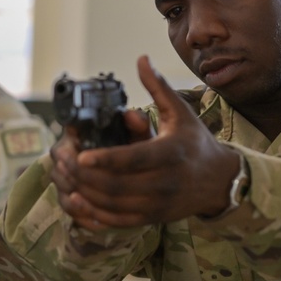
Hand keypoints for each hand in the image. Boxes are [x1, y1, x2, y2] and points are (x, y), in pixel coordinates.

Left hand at [52, 55, 241, 227]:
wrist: (219, 181)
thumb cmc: (196, 143)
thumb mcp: (180, 112)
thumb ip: (158, 87)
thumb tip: (142, 59)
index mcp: (170, 153)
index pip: (133, 159)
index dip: (105, 160)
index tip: (81, 155)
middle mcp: (165, 182)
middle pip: (116, 185)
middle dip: (83, 175)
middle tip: (61, 160)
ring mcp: (158, 203)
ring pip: (112, 204)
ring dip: (83, 192)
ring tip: (63, 174)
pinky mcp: (153, 218)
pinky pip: (118, 221)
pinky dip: (94, 213)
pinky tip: (77, 199)